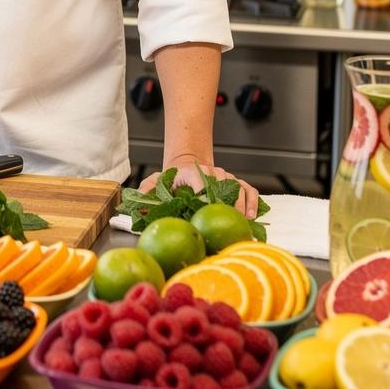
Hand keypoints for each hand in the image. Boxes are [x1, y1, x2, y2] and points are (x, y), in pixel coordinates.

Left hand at [138, 162, 259, 218]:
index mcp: (191, 172)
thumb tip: (137, 201)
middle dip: (226, 207)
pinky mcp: (235, 182)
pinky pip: (248, 189)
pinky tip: (252, 216)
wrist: (188, 164)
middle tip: (228, 225)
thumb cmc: (173, 177)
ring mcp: (225, 176)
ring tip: (243, 224)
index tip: (207, 213)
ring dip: (241, 206)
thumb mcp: (157, 180)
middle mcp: (211, 172)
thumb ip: (147, 189)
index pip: (201, 183)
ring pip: (238, 188)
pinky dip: (252, 201)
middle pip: (223, 187)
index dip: (205, 197)